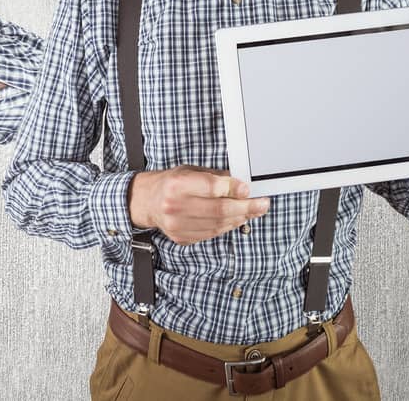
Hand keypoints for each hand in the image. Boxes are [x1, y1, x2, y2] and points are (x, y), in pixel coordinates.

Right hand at [129, 165, 268, 244]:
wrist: (146, 201)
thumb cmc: (170, 183)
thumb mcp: (189, 171)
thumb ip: (214, 178)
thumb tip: (240, 186)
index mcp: (177, 184)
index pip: (212, 187)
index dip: (233, 189)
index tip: (248, 189)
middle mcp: (175, 205)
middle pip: (219, 210)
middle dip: (246, 207)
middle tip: (262, 204)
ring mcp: (177, 224)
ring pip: (218, 225)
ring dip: (239, 218)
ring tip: (251, 212)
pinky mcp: (181, 237)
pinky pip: (211, 233)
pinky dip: (227, 227)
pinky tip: (235, 219)